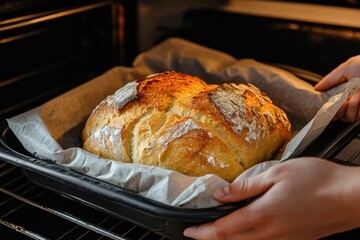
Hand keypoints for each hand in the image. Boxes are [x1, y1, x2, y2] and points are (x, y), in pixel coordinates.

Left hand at [184, 158, 359, 239]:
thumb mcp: (277, 173)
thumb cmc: (317, 180)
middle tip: (199, 233)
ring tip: (218, 232)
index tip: (190, 231)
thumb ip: (246, 186)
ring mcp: (284, 239)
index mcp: (262, 214)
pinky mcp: (296, 239)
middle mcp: (271, 232)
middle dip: (212, 239)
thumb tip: (221, 193)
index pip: (224, 229)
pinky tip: (248, 231)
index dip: (204, 233)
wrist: (350, 197)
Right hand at [314, 55, 359, 121]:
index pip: (332, 106)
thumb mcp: (347, 67)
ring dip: (352, 106)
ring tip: (359, 94)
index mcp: (347, 92)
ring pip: (348, 117)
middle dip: (339, 109)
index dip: (328, 107)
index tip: (328, 106)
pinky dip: (358, 107)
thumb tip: (316, 88)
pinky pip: (357, 116)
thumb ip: (330, 79)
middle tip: (344, 100)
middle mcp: (354, 101)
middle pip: (338, 114)